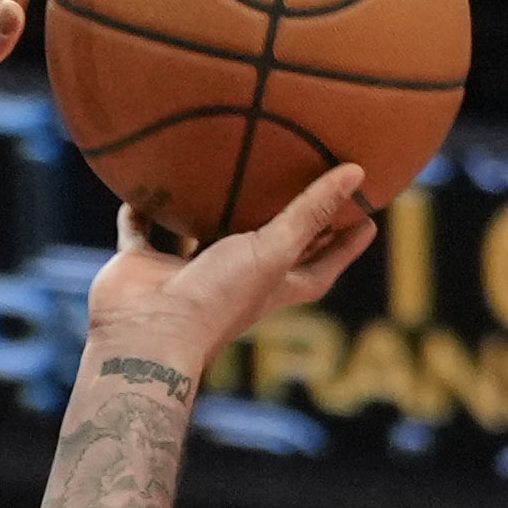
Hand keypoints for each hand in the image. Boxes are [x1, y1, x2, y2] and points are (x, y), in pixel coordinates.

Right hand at [83, 169, 379, 376]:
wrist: (144, 336)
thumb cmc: (216, 300)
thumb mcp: (273, 251)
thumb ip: (309, 211)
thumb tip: (356, 171)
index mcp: (269, 286)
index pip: (320, 267)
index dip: (345, 246)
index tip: (367, 220)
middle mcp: (230, 279)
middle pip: (266, 248)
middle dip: (285, 221)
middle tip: (306, 182)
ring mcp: (186, 272)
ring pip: (201, 234)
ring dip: (210, 209)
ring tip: (225, 172)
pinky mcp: (144, 265)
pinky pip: (140, 229)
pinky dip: (139, 210)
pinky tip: (144, 183)